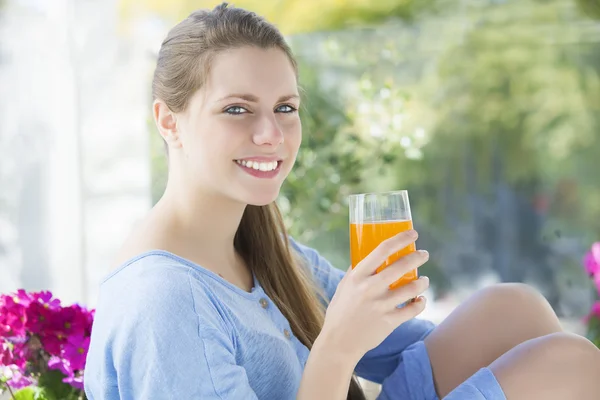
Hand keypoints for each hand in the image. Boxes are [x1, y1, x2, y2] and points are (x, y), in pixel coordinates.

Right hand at [319, 230, 429, 363]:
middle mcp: (370, 288)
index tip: (413, 233)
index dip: (401, 239)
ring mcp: (381, 306)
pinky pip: (413, 309)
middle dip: (417, 257)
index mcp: (358, 276)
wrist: (339, 342)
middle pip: (401, 266)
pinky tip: (420, 300)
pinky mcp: (390, 322)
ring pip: (412, 288)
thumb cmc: (340, 312)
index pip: (382, 250)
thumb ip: (356, 272)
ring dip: (422, 282)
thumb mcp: (344, 287)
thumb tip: (368, 255)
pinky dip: (421, 303)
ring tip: (424, 280)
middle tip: (423, 254)